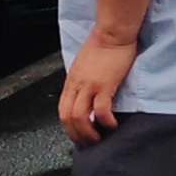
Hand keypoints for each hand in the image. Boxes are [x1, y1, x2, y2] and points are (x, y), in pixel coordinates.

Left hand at [59, 28, 142, 144]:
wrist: (113, 33)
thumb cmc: (103, 45)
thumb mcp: (84, 66)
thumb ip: (82, 82)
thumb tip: (85, 97)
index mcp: (72, 81)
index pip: (63, 110)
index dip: (69, 127)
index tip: (79, 134)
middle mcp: (77, 85)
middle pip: (68, 117)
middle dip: (77, 135)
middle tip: (88, 142)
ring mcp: (90, 86)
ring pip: (80, 117)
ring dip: (88, 132)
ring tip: (99, 137)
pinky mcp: (105, 85)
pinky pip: (101, 110)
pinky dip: (105, 121)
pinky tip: (112, 124)